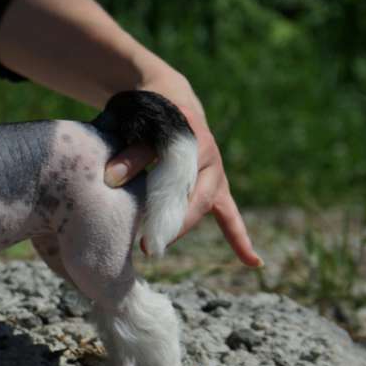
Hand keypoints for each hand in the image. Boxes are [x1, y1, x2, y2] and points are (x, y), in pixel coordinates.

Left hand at [103, 71, 261, 266]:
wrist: (173, 102)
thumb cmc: (154, 115)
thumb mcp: (142, 127)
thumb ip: (131, 153)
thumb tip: (111, 179)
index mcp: (193, 143)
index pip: (176, 180)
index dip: (158, 202)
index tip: (138, 224)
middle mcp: (209, 161)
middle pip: (192, 200)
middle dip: (170, 224)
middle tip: (146, 247)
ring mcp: (215, 177)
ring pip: (203, 207)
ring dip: (183, 228)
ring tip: (160, 250)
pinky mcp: (216, 188)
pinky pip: (230, 216)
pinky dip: (239, 237)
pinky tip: (254, 262)